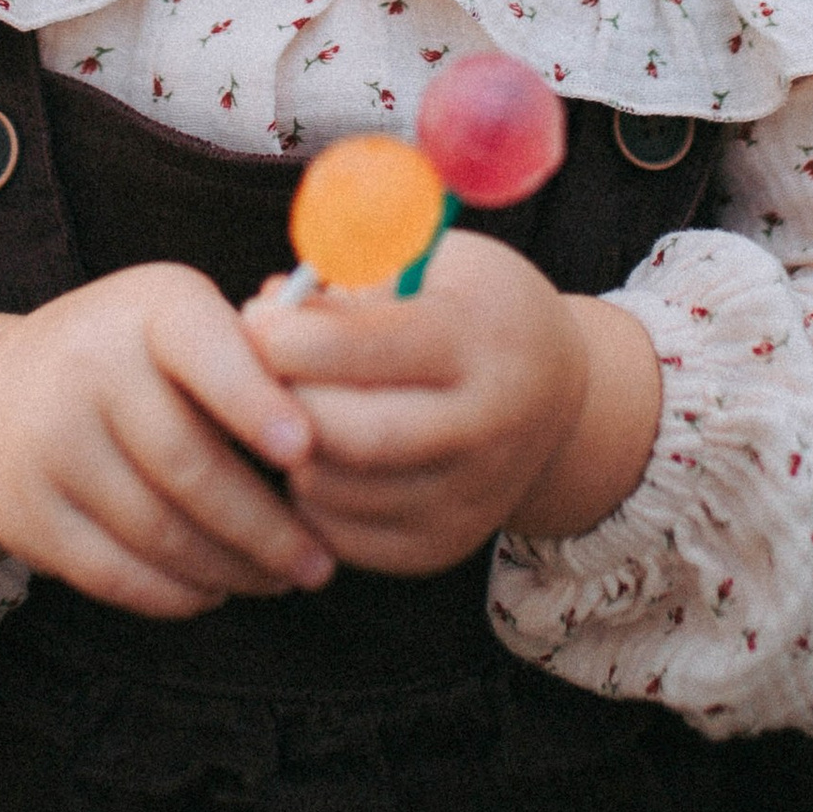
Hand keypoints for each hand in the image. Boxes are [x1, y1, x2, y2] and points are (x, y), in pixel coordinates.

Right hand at [0, 267, 336, 618]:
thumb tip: (356, 411)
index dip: (256, 403)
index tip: (307, 450)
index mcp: (150, 307)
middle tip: (320, 564)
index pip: (206, 352)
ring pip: (158, 529)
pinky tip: (213, 590)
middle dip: (267, 527)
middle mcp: (88, 364)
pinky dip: (175, 593)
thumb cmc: (135, 361)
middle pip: (189, 464)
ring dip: (231, 569)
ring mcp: (48, 439)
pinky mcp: (27, 510)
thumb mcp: (186, 325)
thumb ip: (261, 357)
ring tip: (279, 580)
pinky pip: (115, 573)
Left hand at [243, 233, 662, 574]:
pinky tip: (316, 454)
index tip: (255, 318)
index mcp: (481, 343)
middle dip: (282, 400)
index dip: (292, 337)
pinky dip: (309, 497)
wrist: (558, 398)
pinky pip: (342, 537)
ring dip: (288, 449)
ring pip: (335, 491)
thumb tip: (264, 311)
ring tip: (288, 407)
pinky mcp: (443, 546)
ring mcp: (469, 500)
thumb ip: (347, 285)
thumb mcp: (430, 265)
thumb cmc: (473, 310)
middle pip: (350, 436)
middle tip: (255, 370)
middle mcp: (486, 430)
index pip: (370, 350)